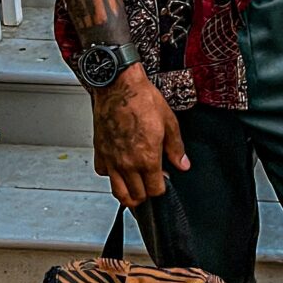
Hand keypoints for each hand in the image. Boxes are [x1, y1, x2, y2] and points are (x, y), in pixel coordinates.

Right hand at [91, 67, 189, 207]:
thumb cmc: (142, 100)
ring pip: (118, 192)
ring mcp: (111, 159)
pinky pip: (104, 174)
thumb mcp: (169, 122)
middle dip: (146, 194)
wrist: (119, 86)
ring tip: (136, 185)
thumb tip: (183, 164)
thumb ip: (176, 148)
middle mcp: (127, 163)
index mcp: (147, 158)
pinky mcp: (100, 152)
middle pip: (137, 196)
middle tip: (151, 183)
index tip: (164, 180)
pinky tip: (119, 167)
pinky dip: (111, 175)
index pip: (155, 190)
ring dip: (129, 193)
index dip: (162, 188)